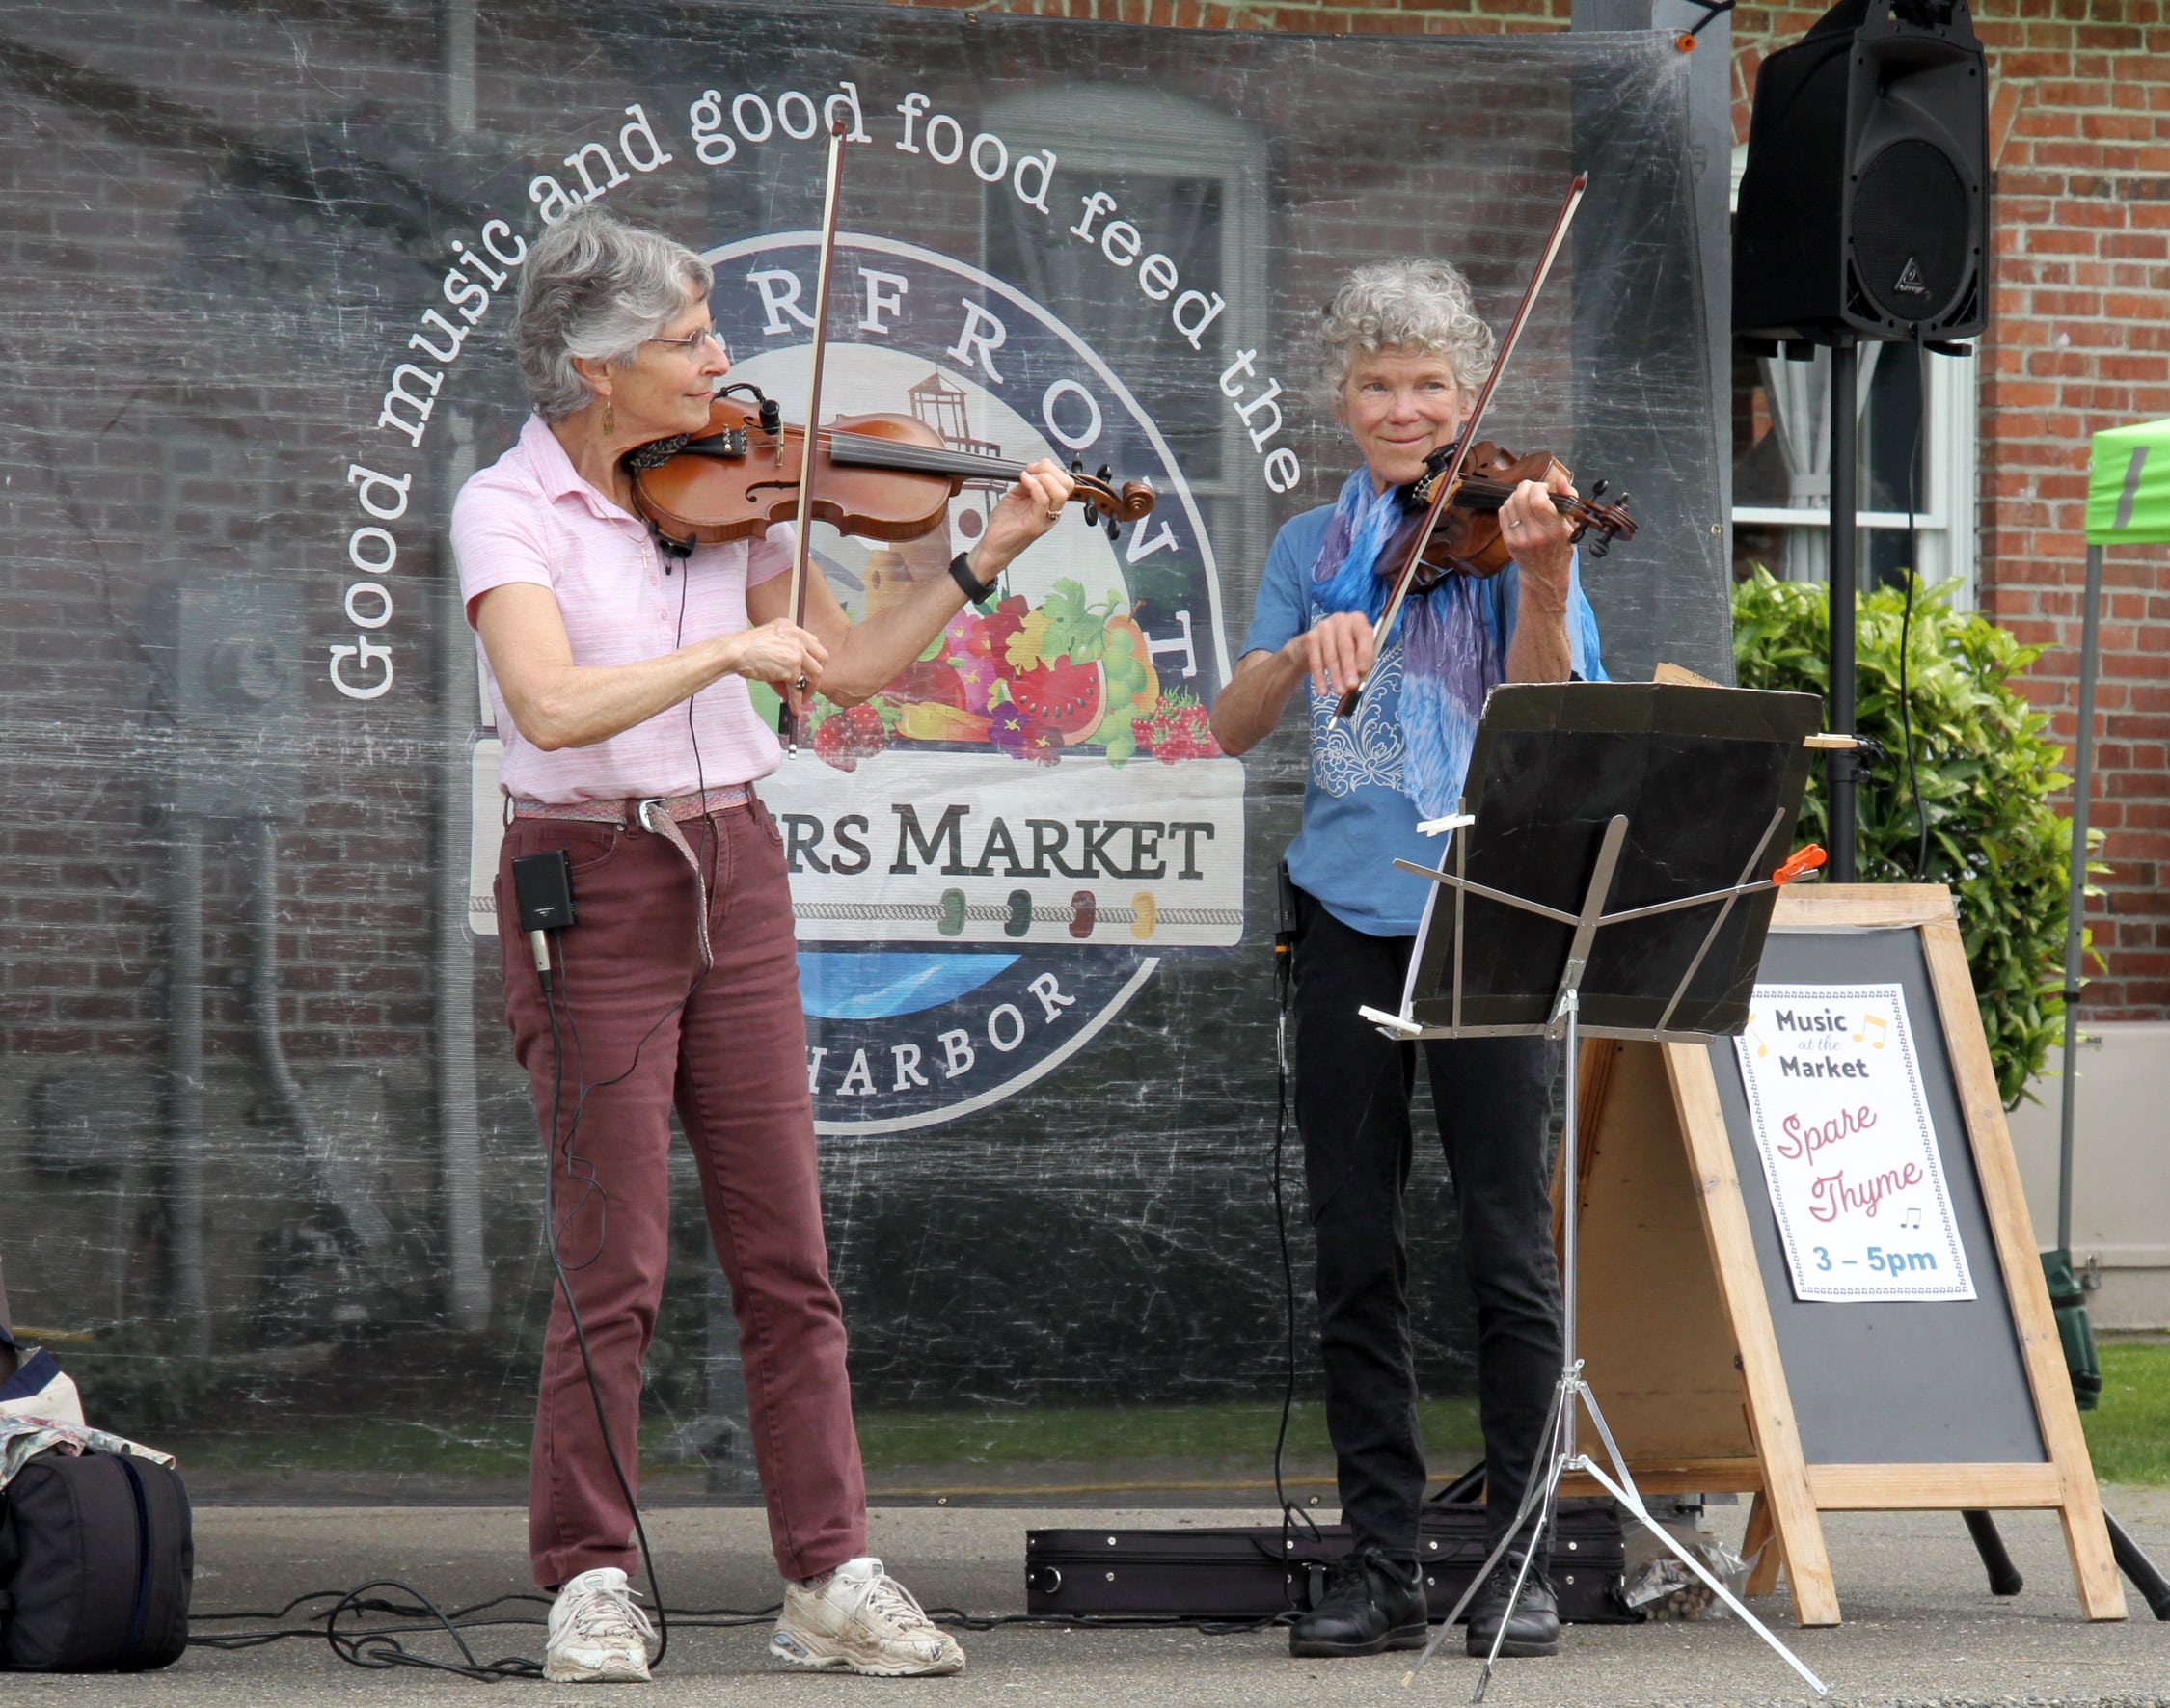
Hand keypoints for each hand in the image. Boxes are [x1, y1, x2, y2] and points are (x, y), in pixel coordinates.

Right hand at [729, 619, 828, 715]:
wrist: (734, 652)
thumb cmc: (744, 650)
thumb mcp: (768, 647)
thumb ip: (783, 660)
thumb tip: (791, 685)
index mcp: (790, 627)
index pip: (812, 643)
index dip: (810, 659)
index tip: (806, 671)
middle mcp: (797, 636)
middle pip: (821, 656)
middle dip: (816, 672)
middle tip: (808, 684)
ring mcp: (797, 651)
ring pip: (816, 673)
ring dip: (810, 688)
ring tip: (802, 698)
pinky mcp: (793, 668)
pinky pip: (799, 687)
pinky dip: (797, 700)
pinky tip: (795, 708)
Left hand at [970, 458, 1076, 578]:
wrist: (994, 546)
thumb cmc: (1004, 527)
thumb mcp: (1016, 497)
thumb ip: (1026, 485)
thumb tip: (1030, 472)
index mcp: (1050, 505)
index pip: (1065, 482)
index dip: (1051, 468)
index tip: (1033, 466)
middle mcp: (1052, 512)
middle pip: (1067, 485)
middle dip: (1049, 470)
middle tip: (1032, 470)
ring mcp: (1045, 519)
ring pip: (1060, 492)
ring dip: (1043, 477)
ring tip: (1028, 476)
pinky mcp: (1035, 524)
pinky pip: (1043, 500)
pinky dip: (1034, 485)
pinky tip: (1024, 480)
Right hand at [1288, 609, 1376, 699]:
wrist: (1316, 643)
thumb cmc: (1343, 648)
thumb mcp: (1357, 650)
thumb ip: (1362, 660)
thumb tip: (1361, 676)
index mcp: (1358, 620)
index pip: (1364, 634)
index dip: (1364, 652)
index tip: (1363, 670)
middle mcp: (1341, 619)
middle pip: (1345, 647)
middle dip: (1349, 669)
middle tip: (1351, 686)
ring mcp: (1324, 626)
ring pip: (1331, 656)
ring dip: (1335, 677)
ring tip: (1340, 692)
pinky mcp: (1310, 637)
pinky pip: (1315, 662)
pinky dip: (1320, 678)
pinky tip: (1324, 690)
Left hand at [1499, 468, 1576, 604]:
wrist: (1545, 574)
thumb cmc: (1561, 547)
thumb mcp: (1572, 524)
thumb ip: (1569, 498)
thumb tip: (1560, 479)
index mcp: (1553, 529)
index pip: (1538, 499)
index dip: (1539, 487)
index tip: (1544, 488)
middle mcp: (1535, 534)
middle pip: (1521, 498)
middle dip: (1526, 486)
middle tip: (1533, 488)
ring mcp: (1519, 538)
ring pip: (1510, 503)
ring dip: (1517, 495)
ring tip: (1526, 498)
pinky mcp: (1508, 540)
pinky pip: (1503, 513)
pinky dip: (1510, 505)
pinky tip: (1519, 508)